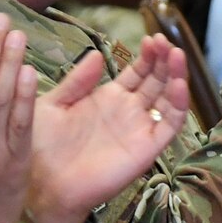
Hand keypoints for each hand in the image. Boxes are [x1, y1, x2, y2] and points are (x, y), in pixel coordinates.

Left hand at [25, 35, 190, 222]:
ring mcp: (139, 130)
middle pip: (156, 80)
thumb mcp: (54, 104)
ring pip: (168, 99)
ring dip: (175, 76)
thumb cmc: (43, 147)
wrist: (43, 185)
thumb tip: (97, 54)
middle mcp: (128, 112)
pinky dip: (179, 105)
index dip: (148, 55)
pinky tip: (177, 84)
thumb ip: (76, 81)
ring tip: (176, 54)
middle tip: (165, 40)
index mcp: (108, 98)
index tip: (151, 38)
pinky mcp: (146, 149)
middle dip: (164, 59)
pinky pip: (169, 126)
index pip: (138, 72)